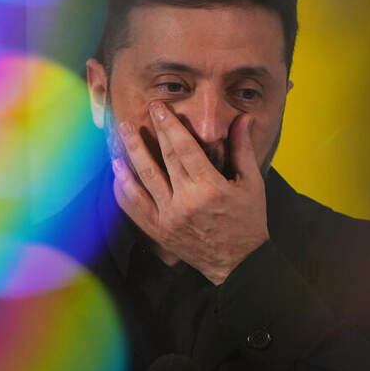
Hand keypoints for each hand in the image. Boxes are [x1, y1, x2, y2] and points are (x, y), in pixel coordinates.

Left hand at [111, 101, 269, 284]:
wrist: (238, 262)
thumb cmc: (248, 221)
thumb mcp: (252, 183)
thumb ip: (242, 149)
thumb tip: (243, 118)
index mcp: (210, 187)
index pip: (184, 148)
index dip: (170, 125)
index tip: (159, 107)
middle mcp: (186, 201)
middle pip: (163, 159)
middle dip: (151, 133)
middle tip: (141, 112)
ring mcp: (169, 218)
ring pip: (145, 180)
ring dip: (132, 154)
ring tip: (124, 133)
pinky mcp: (160, 231)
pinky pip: (136, 208)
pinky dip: (125, 189)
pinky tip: (118, 172)